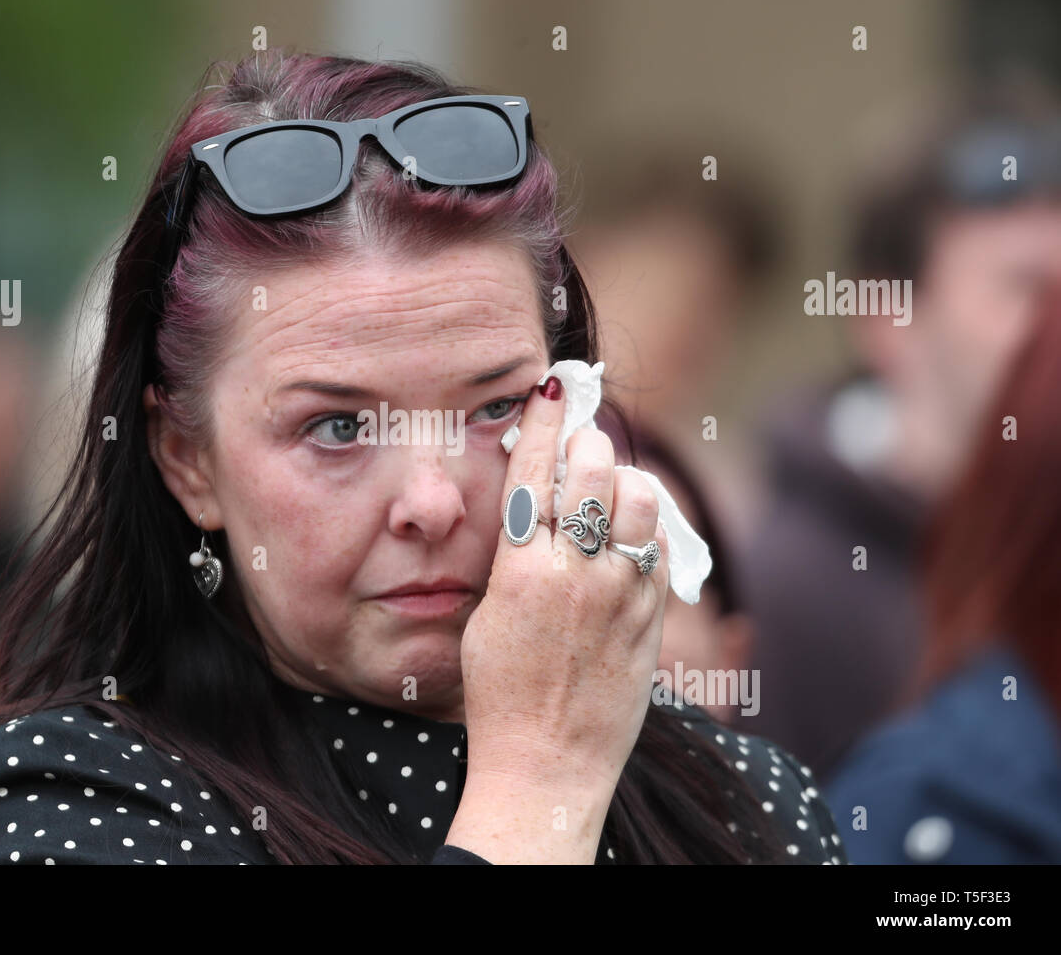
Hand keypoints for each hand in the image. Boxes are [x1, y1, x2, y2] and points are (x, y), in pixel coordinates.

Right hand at [459, 378, 670, 791]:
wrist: (547, 763)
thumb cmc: (501, 695)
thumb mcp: (487, 617)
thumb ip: (516, 558)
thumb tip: (538, 504)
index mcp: (521, 573)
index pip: (534, 473)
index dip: (543, 421)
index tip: (552, 387)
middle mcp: (576, 576)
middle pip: (595, 470)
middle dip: (588, 444)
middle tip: (581, 446)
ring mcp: (622, 596)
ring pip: (640, 499)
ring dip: (625, 480)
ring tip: (609, 490)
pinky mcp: (653, 617)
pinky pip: (661, 546)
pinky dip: (648, 527)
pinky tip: (631, 535)